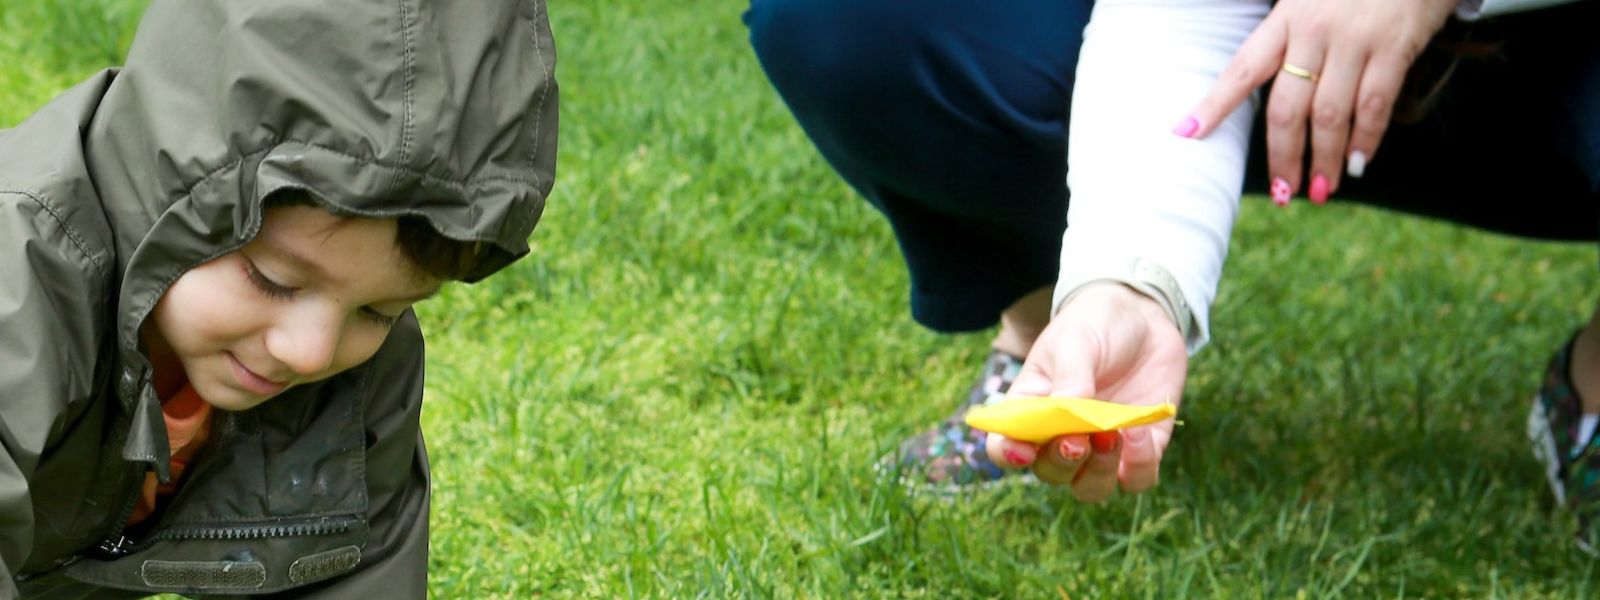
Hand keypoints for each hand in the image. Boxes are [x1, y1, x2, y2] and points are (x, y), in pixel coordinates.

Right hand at [986, 283, 1187, 501]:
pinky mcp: (1142, 448)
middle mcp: (1061, 435)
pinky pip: (1137, 479)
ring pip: (1091, 487)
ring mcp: (1101, 446)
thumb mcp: (1075, 341)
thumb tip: (1069, 413)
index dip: (1008, 455)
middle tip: (1076, 439)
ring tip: (1112, 435)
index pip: (1006, 445)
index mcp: (1031, 409)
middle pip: (1050, 473)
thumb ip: (1070, 378)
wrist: (1144, 316)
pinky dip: (1139, 465)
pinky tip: (1139, 430)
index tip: (1023, 452)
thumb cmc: (1095, 324)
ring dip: (1098, 472)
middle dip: (1061, 463)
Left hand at [1178, 0, 1456, 203]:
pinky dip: (1366, 139)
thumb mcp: (1309, 1)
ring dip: (1325, 158)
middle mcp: (1314, 30)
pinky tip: (1358, 163)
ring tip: (1323, 189)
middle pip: (1287, 107)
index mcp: (1285, 19)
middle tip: (1283, 191)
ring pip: (1330, 114)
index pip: (1242, 69)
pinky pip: (1375, 104)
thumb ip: (1289, 40)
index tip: (1188, 133)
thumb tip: (1276, 98)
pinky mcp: (1395, 45)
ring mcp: (1355, 39)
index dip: (1215, 104)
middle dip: (1284, 156)